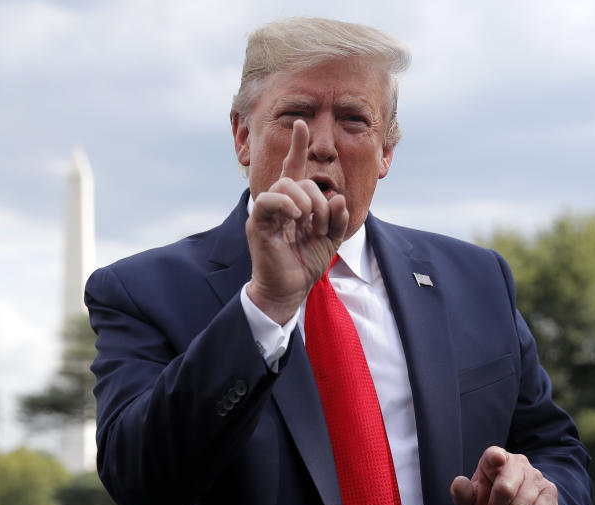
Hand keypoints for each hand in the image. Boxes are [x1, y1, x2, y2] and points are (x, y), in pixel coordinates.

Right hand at [246, 119, 349, 323]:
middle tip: (321, 221)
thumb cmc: (305, 263)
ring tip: (310, 221)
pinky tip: (297, 216)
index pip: (294, 169)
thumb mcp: (331, 239)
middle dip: (317, 196)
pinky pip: (267, 201)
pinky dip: (285, 204)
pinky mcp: (257, 223)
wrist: (289, 289)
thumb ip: (337, 218)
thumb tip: (337, 197)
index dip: (297, 147)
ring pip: (283, 185)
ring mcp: (266, 212)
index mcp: (294, 204)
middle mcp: (278, 204)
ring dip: (305, 201)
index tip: (301, 124)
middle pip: (296, 179)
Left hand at [450, 446, 558, 504]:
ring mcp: (536, 476)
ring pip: (522, 504)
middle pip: (505, 488)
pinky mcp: (550, 492)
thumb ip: (462, 494)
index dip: (495, 458)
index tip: (497, 460)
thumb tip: (458, 482)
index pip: (494, 455)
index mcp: (494, 460)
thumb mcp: (470, 504)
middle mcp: (517, 462)